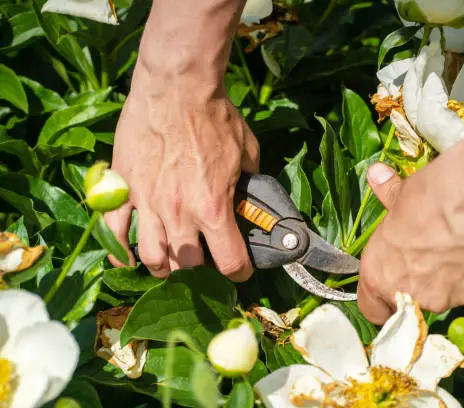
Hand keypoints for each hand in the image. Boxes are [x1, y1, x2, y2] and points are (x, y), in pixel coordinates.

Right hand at [105, 65, 258, 280]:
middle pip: (187, 267)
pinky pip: (114, 232)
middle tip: (203, 259)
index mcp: (213, 209)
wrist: (177, 88)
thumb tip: (252, 197)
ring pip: (151, 257)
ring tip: (169, 262)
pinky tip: (129, 256)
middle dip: (200, 269)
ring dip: (163, 266)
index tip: (241, 270)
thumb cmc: (216, 117)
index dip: (240, 272)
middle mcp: (179, 214)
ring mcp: (147, 204)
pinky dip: (121, 250)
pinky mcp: (123, 189)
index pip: (230, 263)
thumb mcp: (247, 152)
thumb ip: (249, 183)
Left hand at [357, 158, 463, 323]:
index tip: (389, 284)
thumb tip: (375, 173)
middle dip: (414, 285)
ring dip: (441, 281)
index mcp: (378, 276)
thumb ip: (385, 194)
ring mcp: (438, 300)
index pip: (371, 309)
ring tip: (451, 251)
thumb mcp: (398, 196)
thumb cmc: (424, 200)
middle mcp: (404, 295)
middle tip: (425, 257)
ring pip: (437, 297)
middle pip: (406, 303)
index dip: (380, 299)